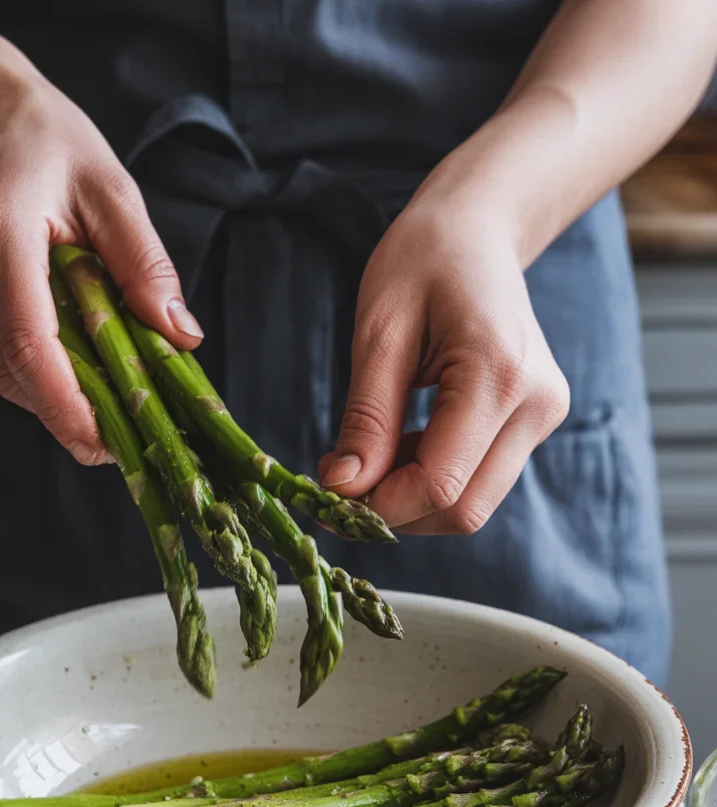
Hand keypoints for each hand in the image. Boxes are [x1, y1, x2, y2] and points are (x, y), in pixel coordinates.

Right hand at [0, 58, 201, 463]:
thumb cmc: (48, 143)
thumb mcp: (113, 189)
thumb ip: (146, 264)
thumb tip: (178, 336)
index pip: (28, 341)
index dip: (65, 405)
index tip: (102, 444)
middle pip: (8, 368)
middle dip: (65, 411)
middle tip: (118, 437)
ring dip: (48, 391)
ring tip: (102, 398)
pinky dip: (26, 365)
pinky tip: (62, 354)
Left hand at [320, 194, 569, 533]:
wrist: (477, 231)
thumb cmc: (421, 262)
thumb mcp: (378, 334)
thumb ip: (366, 419)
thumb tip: (343, 490)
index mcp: (501, 374)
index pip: (440, 484)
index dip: (379, 504)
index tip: (328, 493)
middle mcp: (538, 405)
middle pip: (463, 510)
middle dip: (395, 511)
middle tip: (341, 483)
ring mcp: (544, 418)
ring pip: (472, 505)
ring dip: (411, 498)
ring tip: (371, 453)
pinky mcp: (535, 425)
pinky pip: (479, 481)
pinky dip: (431, 481)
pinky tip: (403, 445)